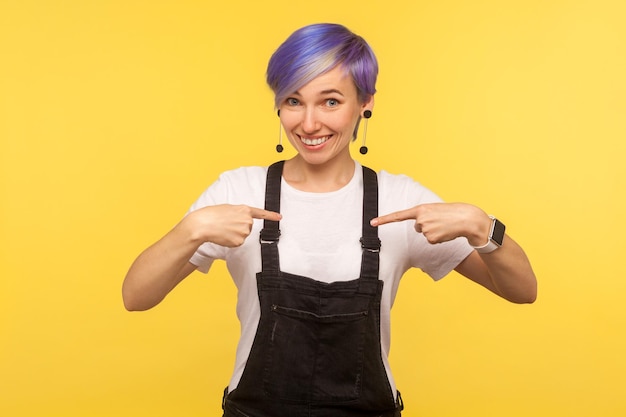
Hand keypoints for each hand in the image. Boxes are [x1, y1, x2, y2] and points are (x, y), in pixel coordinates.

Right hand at [185, 204, 281, 247]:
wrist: (203, 224)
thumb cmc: (211, 215)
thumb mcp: (228, 208)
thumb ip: (238, 213)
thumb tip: (241, 221)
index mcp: (244, 209)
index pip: (261, 213)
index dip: (271, 215)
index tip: (280, 217)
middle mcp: (247, 220)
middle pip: (248, 227)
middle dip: (239, 226)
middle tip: (226, 224)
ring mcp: (244, 231)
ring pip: (243, 235)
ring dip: (234, 234)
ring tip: (223, 229)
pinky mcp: (240, 241)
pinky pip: (237, 242)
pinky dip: (230, 241)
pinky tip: (223, 235)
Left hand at [370, 202, 490, 245]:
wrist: (467, 218)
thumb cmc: (452, 213)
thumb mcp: (434, 209)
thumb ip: (423, 215)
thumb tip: (418, 227)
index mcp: (420, 209)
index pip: (398, 215)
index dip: (384, 219)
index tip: (372, 223)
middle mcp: (420, 219)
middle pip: (417, 227)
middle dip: (427, 226)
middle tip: (439, 221)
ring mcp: (425, 229)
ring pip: (424, 234)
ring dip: (434, 232)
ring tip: (444, 225)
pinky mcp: (431, 238)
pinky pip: (431, 241)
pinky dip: (438, 238)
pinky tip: (446, 232)